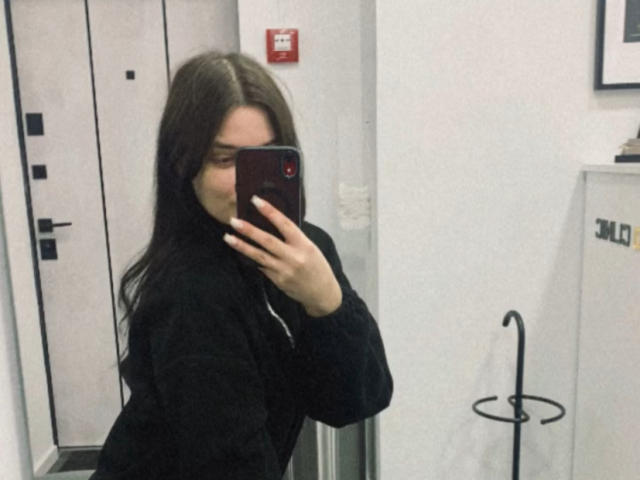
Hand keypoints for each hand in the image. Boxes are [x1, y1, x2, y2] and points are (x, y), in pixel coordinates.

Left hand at [223, 195, 341, 316]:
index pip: (285, 224)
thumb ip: (293, 238)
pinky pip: (261, 266)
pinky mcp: (277, 281)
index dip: (270, 211)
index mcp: (304, 245)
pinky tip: (240, 252)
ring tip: (227, 237)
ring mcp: (284, 270)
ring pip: (259, 256)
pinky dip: (250, 258)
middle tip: (233, 221)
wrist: (321, 293)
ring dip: (242, 246)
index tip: (256, 200)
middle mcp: (293, 257)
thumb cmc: (317, 266)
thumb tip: (272, 224)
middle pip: (267, 241)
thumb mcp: (310, 248)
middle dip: (249, 230)